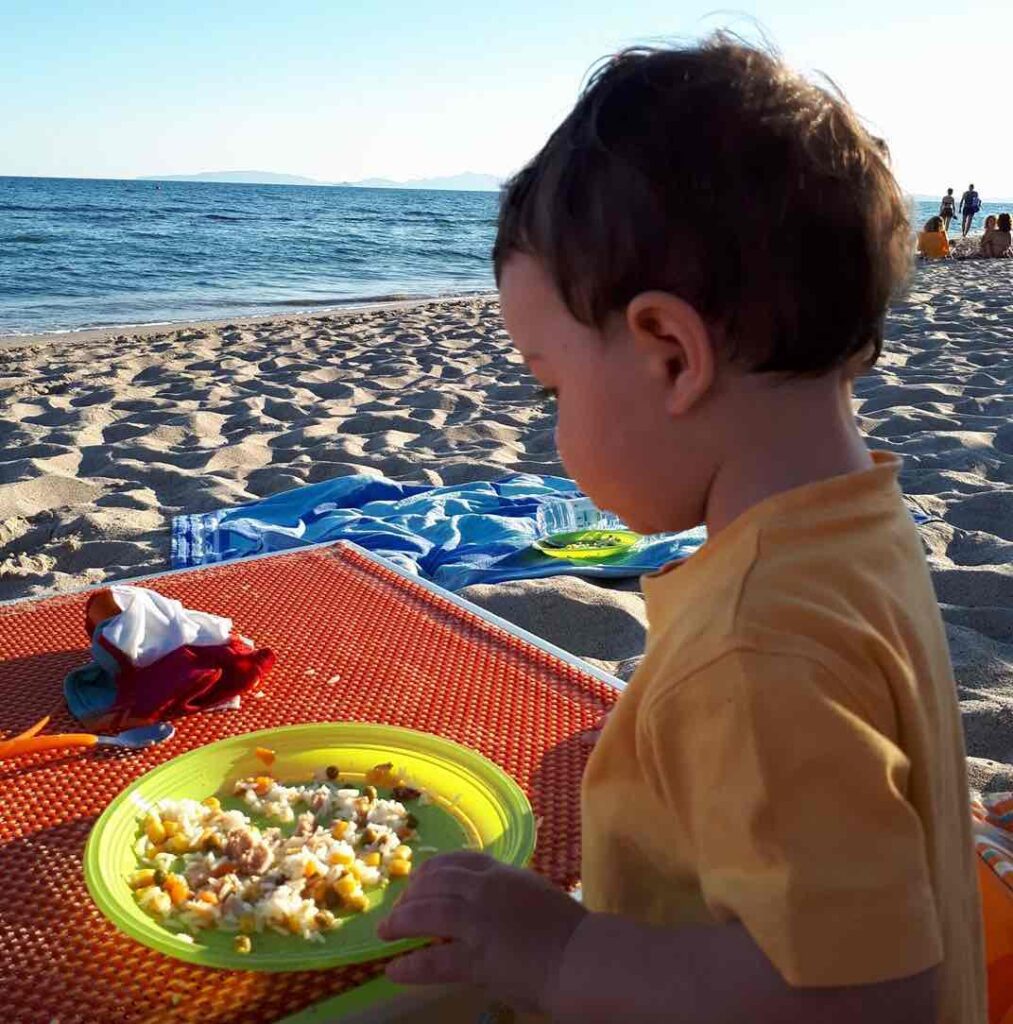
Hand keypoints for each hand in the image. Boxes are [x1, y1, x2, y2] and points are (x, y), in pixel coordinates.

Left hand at [378, 851, 585, 1010]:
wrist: (584, 957)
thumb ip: (507, 896)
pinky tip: (394, 970)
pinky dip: (411, 965)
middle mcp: (486, 890)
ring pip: (428, 913)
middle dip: (412, 894)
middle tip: (396, 909)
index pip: (458, 861)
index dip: (432, 870)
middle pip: (436, 882)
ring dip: (401, 921)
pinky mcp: (477, 957)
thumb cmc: (569, 931)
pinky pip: (434, 960)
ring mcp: (479, 922)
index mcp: (503, 873)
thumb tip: (486, 907)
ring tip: (385, 932)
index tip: (418, 879)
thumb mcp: (534, 896)